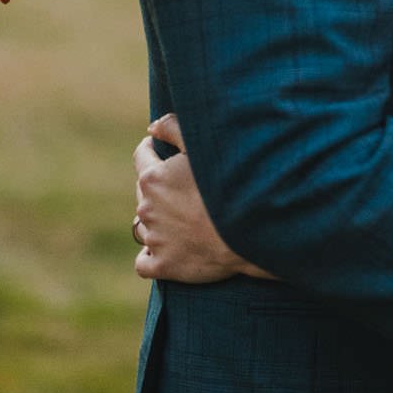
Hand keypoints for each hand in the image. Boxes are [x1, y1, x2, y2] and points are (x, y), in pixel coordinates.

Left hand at [133, 113, 275, 284]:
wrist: (251, 230)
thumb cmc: (232, 183)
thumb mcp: (204, 146)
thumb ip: (174, 128)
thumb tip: (152, 127)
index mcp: (153, 178)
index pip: (141, 156)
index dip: (151, 149)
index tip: (161, 149)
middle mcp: (147, 209)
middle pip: (144, 191)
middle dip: (159, 186)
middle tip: (184, 186)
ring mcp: (154, 240)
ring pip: (146, 226)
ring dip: (158, 220)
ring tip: (185, 218)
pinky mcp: (163, 266)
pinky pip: (145, 262)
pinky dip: (152, 256)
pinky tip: (168, 249)